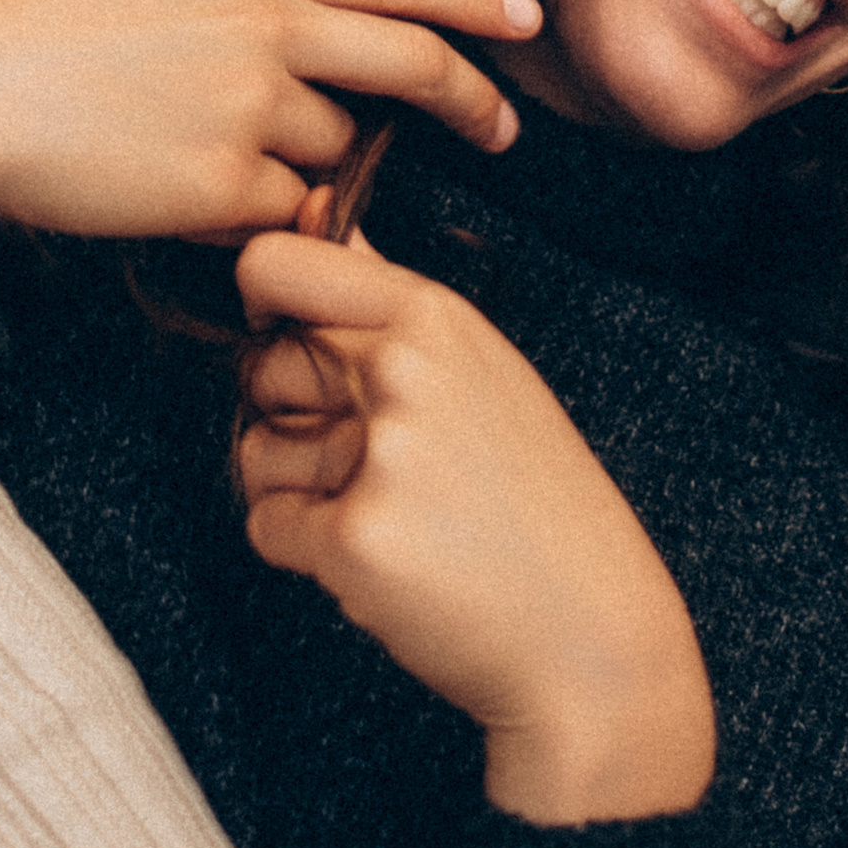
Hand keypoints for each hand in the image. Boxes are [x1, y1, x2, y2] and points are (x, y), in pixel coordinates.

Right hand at [0, 0, 538, 234]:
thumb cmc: (42, 25)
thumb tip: (312, 35)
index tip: (525, 16)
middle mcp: (267, 25)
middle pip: (410, 63)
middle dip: (469, 100)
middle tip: (501, 132)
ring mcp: (250, 106)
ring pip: (334, 152)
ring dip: (303, 166)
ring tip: (203, 153)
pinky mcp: (222, 186)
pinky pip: (280, 214)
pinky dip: (252, 216)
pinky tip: (181, 196)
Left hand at [234, 210, 714, 823]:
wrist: (591, 640)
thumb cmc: (533, 502)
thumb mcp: (480, 370)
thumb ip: (382, 295)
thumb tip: (305, 207)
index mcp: (434, 317)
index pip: (276, 264)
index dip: (263, 303)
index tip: (290, 339)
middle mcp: (404, 372)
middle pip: (260, 366)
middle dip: (292, 416)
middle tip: (376, 462)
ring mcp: (380, 456)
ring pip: (256, 450)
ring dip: (299, 491)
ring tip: (394, 515)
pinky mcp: (356, 540)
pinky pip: (268, 527)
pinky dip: (309, 554)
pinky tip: (387, 563)